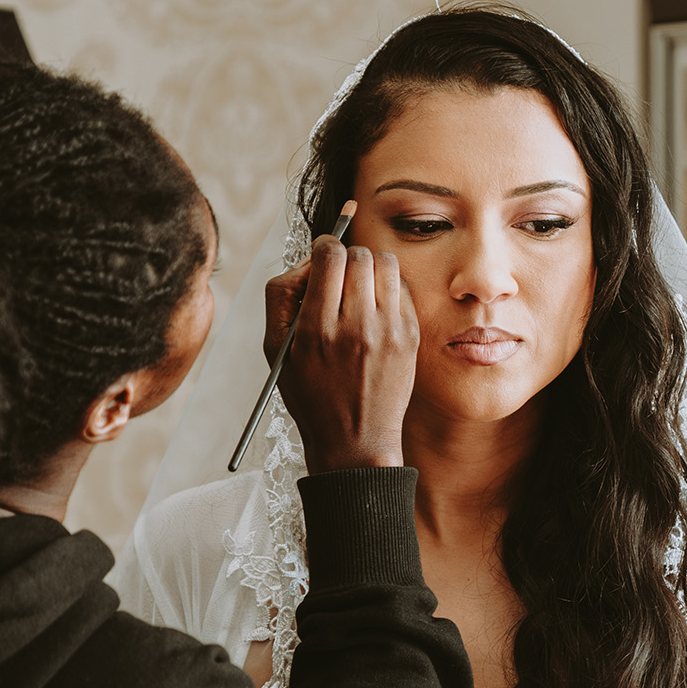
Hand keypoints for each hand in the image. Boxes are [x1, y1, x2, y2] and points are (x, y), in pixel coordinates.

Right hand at [263, 227, 419, 471]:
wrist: (355, 440)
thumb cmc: (311, 394)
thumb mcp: (276, 350)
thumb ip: (282, 296)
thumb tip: (307, 260)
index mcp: (317, 330)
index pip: (328, 256)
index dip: (323, 247)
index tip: (321, 255)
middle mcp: (356, 328)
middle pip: (358, 255)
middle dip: (346, 258)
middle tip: (339, 277)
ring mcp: (388, 332)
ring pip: (385, 264)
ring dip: (370, 266)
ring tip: (359, 287)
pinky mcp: (410, 337)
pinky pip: (402, 287)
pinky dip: (387, 288)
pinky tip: (375, 308)